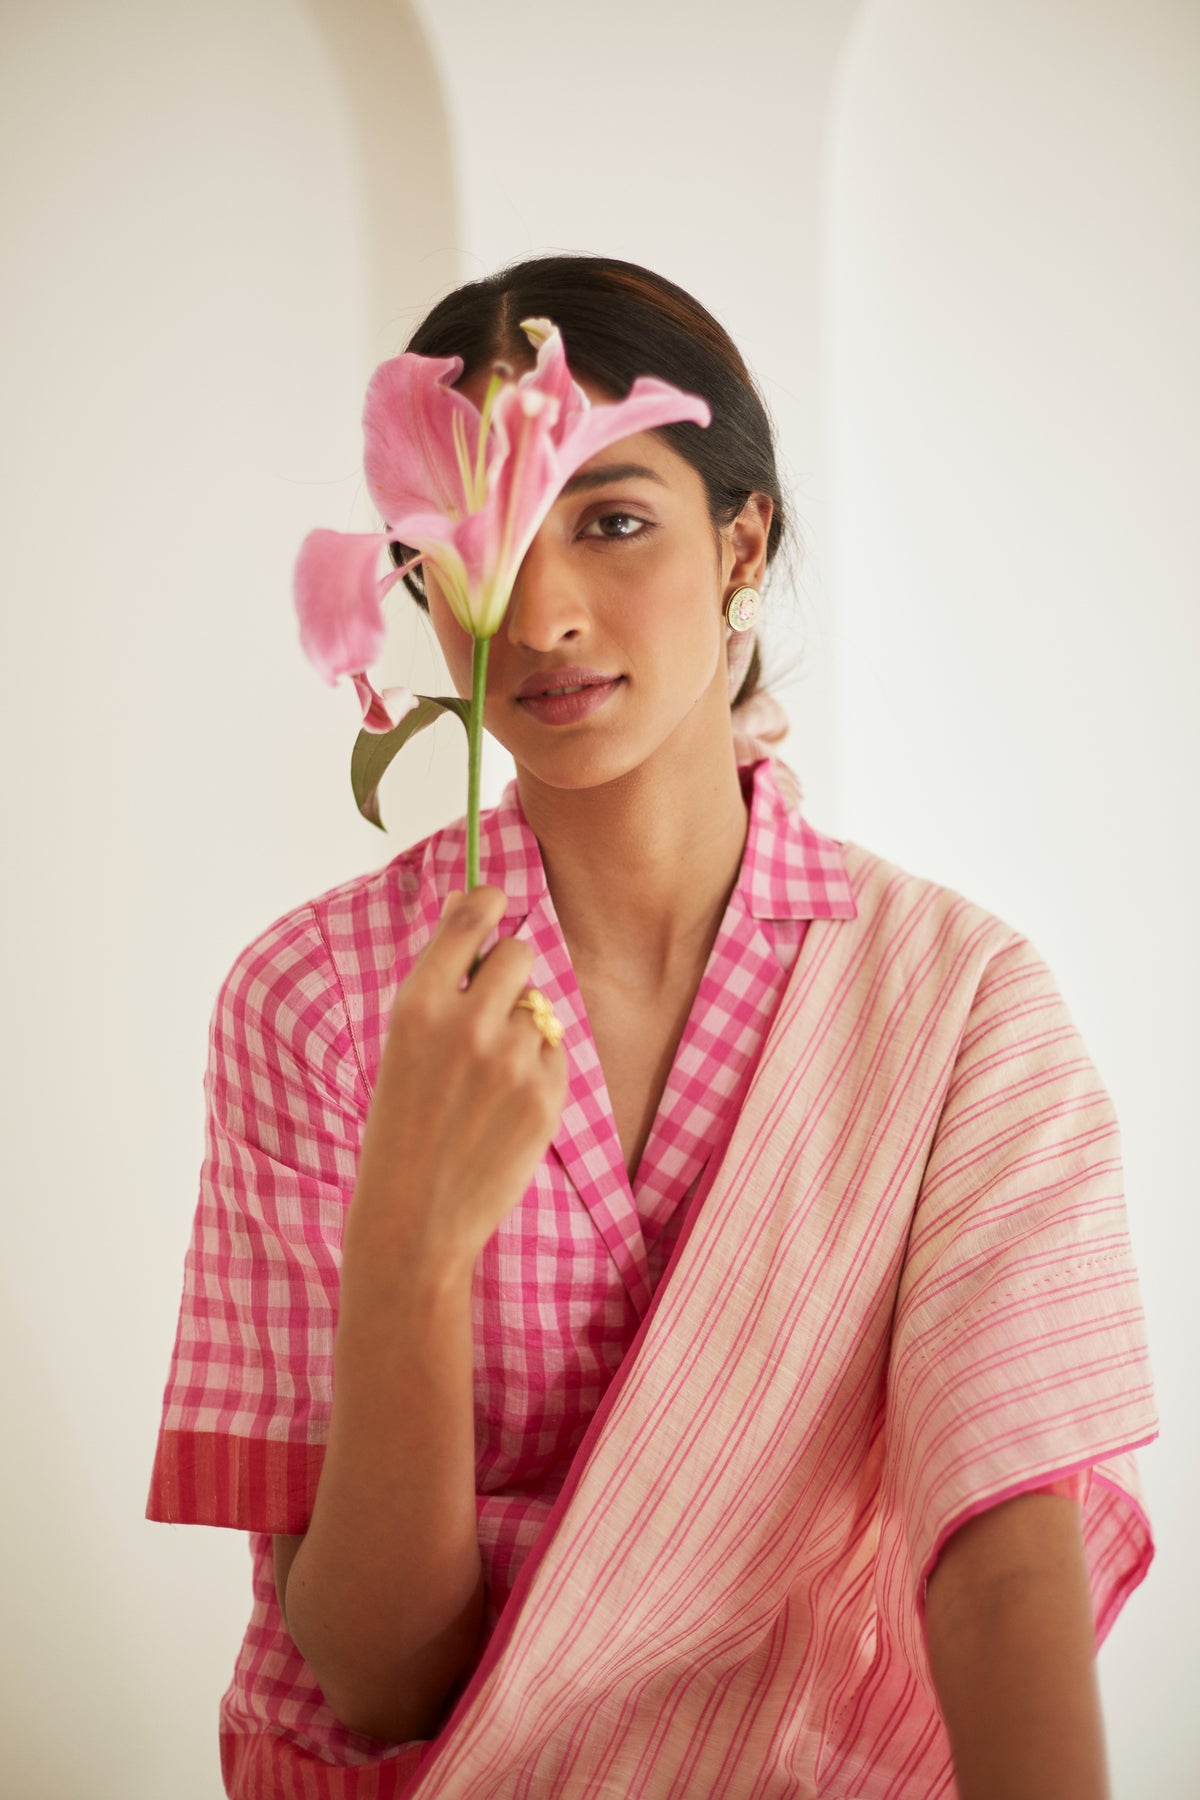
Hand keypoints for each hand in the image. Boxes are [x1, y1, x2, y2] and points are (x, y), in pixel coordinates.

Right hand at [346, 886, 566, 1276]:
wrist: (414, 1219)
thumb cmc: (401, 1126)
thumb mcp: (402, 1043)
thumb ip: (440, 976)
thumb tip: (468, 899)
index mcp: (417, 1004)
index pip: (470, 918)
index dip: (488, 902)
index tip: (495, 899)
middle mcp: (466, 1023)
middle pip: (519, 952)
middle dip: (511, 971)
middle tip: (491, 1007)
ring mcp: (512, 1060)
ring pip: (538, 1010)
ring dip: (522, 1032)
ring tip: (485, 1084)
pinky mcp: (546, 1095)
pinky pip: (554, 1054)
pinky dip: (537, 1072)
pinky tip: (503, 1110)